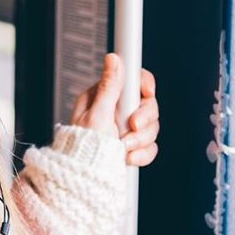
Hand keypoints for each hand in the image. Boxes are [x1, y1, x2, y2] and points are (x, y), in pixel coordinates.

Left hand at [69, 53, 160, 167]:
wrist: (83, 176)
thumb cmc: (81, 147)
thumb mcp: (96, 115)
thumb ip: (109, 88)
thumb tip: (113, 58)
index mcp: (105, 96)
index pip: (132, 80)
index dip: (144, 83)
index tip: (147, 92)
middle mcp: (117, 110)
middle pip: (147, 103)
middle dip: (144, 118)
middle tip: (132, 127)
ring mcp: (126, 128)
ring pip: (152, 125)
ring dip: (141, 139)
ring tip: (123, 148)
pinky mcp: (133, 145)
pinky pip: (150, 145)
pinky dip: (143, 153)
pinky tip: (128, 158)